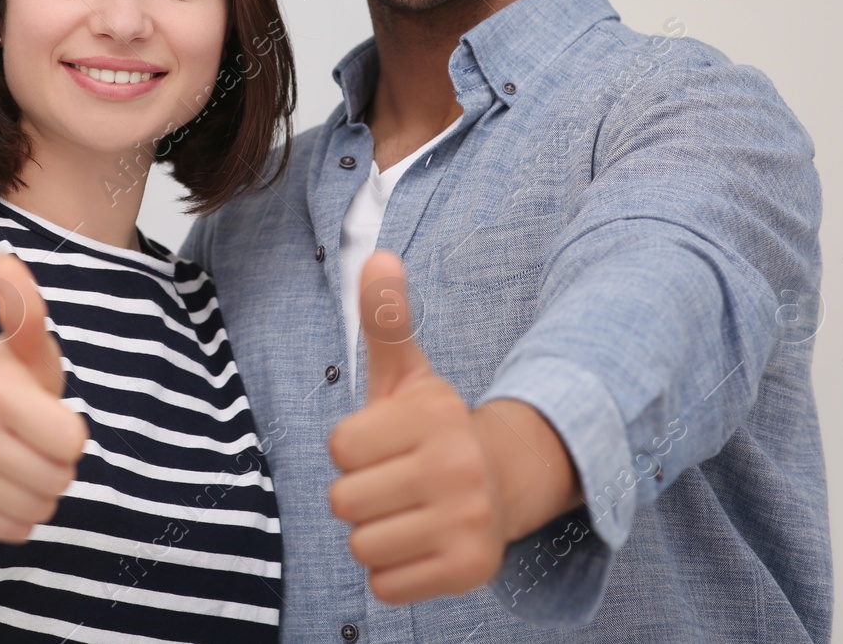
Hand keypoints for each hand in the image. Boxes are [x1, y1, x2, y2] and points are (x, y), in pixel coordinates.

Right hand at [0, 252, 88, 541]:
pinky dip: (16, 513)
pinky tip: (2, 484)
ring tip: (20, 461)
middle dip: (56, 462)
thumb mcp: (22, 345)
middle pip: (58, 480)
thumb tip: (4, 259)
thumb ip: (25, 309)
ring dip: (39, 490)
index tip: (49, 415)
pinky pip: (12, 530)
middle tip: (34, 440)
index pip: (71, 441)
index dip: (69, 431)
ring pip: (37, 510)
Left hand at [327, 251, 508, 603]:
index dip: (353, 448)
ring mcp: (467, 522)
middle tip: (395, 482)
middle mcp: (457, 468)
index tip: (386, 443)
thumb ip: (386, 320)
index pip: (339, 446)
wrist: (503, 484)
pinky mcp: (470, 571)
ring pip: (361, 545)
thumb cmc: (434, 429)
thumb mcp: (409, 375)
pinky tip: (420, 544)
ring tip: (407, 512)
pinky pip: (385, 586)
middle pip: (344, 500)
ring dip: (375, 533)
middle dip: (360, 493)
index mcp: (435, 416)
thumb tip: (376, 257)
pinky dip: (393, 573)